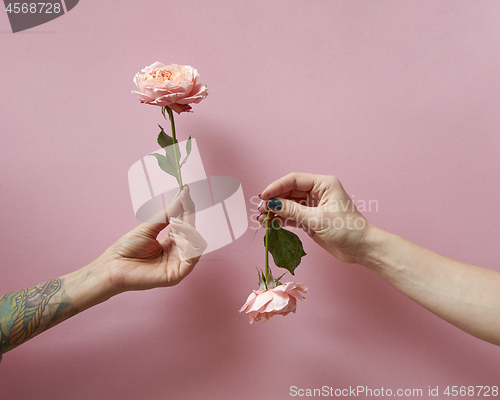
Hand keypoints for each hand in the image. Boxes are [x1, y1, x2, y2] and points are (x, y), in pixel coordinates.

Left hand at [104, 186, 206, 292]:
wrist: (113, 266)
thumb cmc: (127, 249)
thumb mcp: (148, 228)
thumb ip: (167, 216)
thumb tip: (180, 199)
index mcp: (171, 242)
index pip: (185, 224)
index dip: (187, 208)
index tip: (186, 191)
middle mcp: (177, 252)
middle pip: (192, 232)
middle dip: (189, 215)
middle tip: (185, 200)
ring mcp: (178, 263)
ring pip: (196, 245)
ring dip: (189, 230)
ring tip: (176, 222)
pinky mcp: (176, 275)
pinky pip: (192, 259)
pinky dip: (189, 246)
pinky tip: (178, 237)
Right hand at [258, 173, 372, 262]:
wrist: (362, 249)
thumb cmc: (348, 230)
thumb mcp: (318, 219)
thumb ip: (293, 211)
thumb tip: (272, 204)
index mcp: (323, 184)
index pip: (294, 180)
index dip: (276, 187)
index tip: (263, 196)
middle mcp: (318, 192)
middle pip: (289, 191)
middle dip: (274, 200)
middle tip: (259, 210)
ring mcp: (314, 206)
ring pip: (288, 204)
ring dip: (275, 210)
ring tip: (261, 218)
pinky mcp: (311, 219)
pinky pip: (292, 215)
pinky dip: (281, 219)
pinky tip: (271, 223)